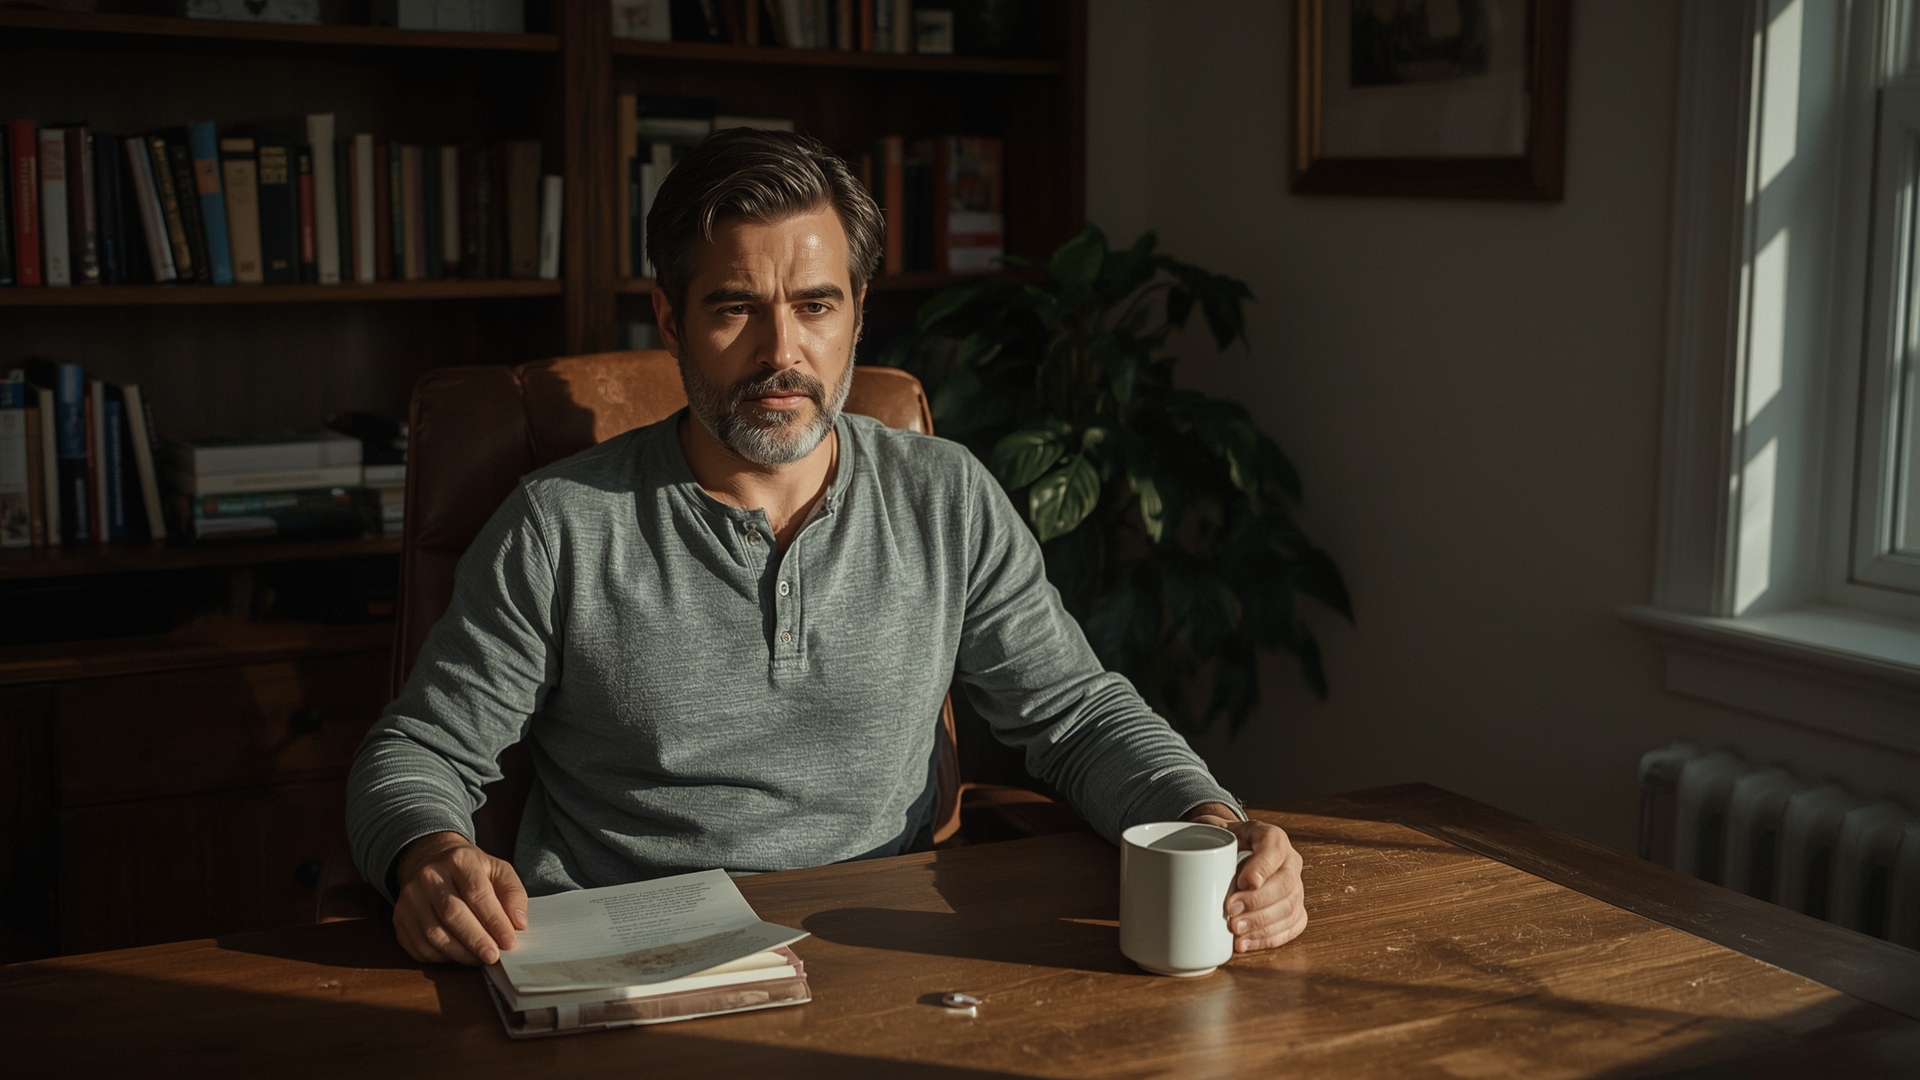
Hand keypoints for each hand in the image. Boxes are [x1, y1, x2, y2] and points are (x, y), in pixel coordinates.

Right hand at [391, 831, 529, 964]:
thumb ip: (513, 894)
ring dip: (459, 953)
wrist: (433, 861)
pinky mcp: (399, 916)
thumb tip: (519, 923)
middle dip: (476, 940)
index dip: (495, 921)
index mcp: (459, 860)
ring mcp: (410, 897)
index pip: (477, 893)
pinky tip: (457, 956)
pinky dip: (440, 956)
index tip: (509, 942)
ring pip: (433, 933)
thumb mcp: (499, 870)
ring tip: (479, 959)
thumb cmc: (472, 871)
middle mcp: (429, 876)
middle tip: (494, 957)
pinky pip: (418, 945)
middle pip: (452, 914)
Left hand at [1186, 803, 1306, 952]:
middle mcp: (1290, 861)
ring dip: (1262, 924)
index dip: (1262, 867)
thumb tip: (1187, 863)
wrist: (1230, 850)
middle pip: (1285, 884)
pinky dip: (1268, 938)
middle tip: (1231, 911)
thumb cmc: (1221, 842)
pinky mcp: (1294, 909)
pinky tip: (1246, 943)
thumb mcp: (1213, 831)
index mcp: (1272, 837)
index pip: (1274, 847)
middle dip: (1257, 902)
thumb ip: (1206, 838)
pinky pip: (1291, 926)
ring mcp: (1295, 886)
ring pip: (1289, 908)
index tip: (1242, 881)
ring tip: (1236, 932)